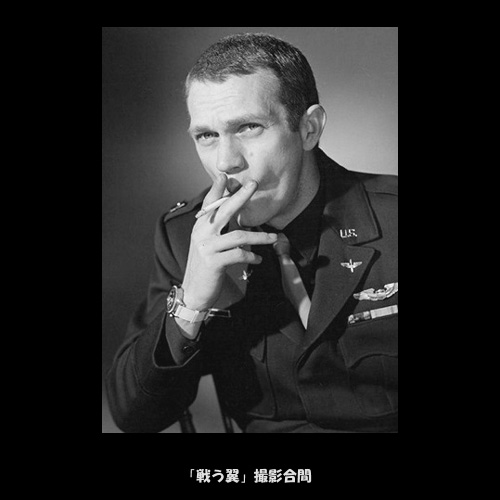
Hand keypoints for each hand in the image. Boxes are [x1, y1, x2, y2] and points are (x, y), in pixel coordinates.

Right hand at [181, 174, 276, 310]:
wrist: (194, 291)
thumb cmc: (205, 267)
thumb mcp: (208, 244)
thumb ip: (218, 230)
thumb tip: (236, 216)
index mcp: (200, 226)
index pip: (209, 204)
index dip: (217, 189)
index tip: (225, 176)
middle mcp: (202, 233)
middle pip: (224, 210)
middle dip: (240, 196)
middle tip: (253, 184)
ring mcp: (207, 247)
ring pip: (238, 236)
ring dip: (259, 237)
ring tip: (273, 238)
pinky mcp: (213, 262)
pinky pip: (239, 255)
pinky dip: (251, 257)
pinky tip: (258, 259)